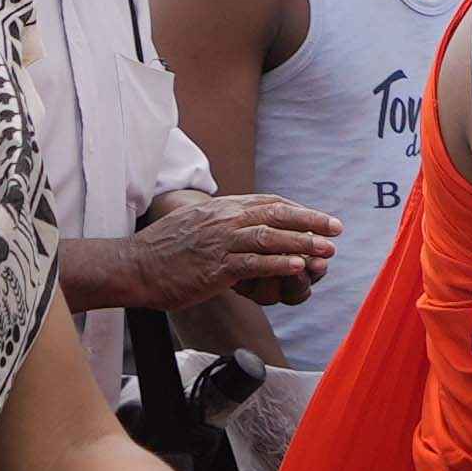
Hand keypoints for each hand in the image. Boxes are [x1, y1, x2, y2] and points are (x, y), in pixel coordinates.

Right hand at [71, 195, 335, 321]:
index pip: (268, 202)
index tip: (319, 217)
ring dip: (303, 243)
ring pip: (269, 238)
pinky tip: (299, 268)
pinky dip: (278, 264)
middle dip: (310, 221)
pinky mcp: (215, 268)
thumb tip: (244, 223)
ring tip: (327, 251)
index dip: (297, 209)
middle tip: (337, 228)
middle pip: (275, 214)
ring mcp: (219, 243)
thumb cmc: (164, 250)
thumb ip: (221, 221)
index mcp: (220, 208)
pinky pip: (253, 264)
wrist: (134, 267)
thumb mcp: (195, 224)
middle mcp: (223, 220)